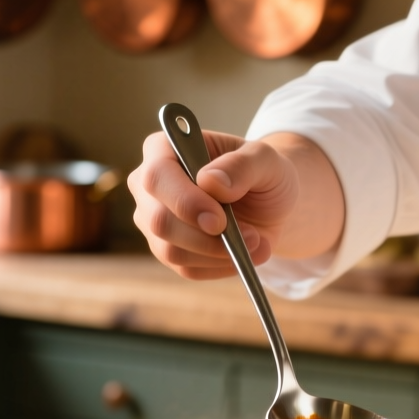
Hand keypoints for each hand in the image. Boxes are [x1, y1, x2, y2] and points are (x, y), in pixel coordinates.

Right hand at [130, 130, 342, 279]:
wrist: (270, 202)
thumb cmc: (263, 172)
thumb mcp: (267, 160)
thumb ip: (242, 166)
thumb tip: (211, 182)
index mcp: (164, 149)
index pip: (156, 176)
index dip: (185, 202)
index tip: (219, 220)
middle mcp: (149, 185)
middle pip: (158, 221)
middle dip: (205, 237)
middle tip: (250, 236)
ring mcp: (153, 220)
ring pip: (171, 251)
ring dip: (219, 254)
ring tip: (256, 241)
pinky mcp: (167, 249)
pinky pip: (187, 268)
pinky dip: (221, 266)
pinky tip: (246, 252)